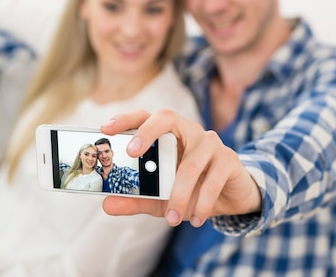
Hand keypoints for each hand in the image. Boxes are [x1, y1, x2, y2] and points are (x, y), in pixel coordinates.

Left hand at [100, 109, 261, 227]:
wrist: (229, 197)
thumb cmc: (190, 189)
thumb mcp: (159, 198)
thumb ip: (135, 198)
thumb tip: (107, 204)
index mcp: (167, 134)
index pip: (144, 117)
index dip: (125, 119)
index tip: (105, 128)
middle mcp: (187, 130)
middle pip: (166, 118)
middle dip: (147, 132)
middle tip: (132, 152)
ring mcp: (209, 142)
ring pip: (190, 163)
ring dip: (179, 193)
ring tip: (172, 218)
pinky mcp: (228, 159)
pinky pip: (213, 179)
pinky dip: (202, 202)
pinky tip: (196, 218)